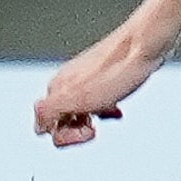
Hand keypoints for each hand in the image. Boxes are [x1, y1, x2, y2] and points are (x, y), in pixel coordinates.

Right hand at [34, 27, 166, 147]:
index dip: (65, 136)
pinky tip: (117, 109)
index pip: (43, 125)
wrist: (144, 44)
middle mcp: (65, 81)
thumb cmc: (117, 72)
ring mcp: (83, 77)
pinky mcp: (102, 74)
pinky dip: (105, 109)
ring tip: (110, 114)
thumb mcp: (78, 99)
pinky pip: (96, 100)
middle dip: (77, 130)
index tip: (90, 131)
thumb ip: (50, 111)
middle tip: (96, 127)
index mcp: (56, 88)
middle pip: (60, 119)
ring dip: (91, 120)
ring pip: (79, 110)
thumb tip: (37, 127)